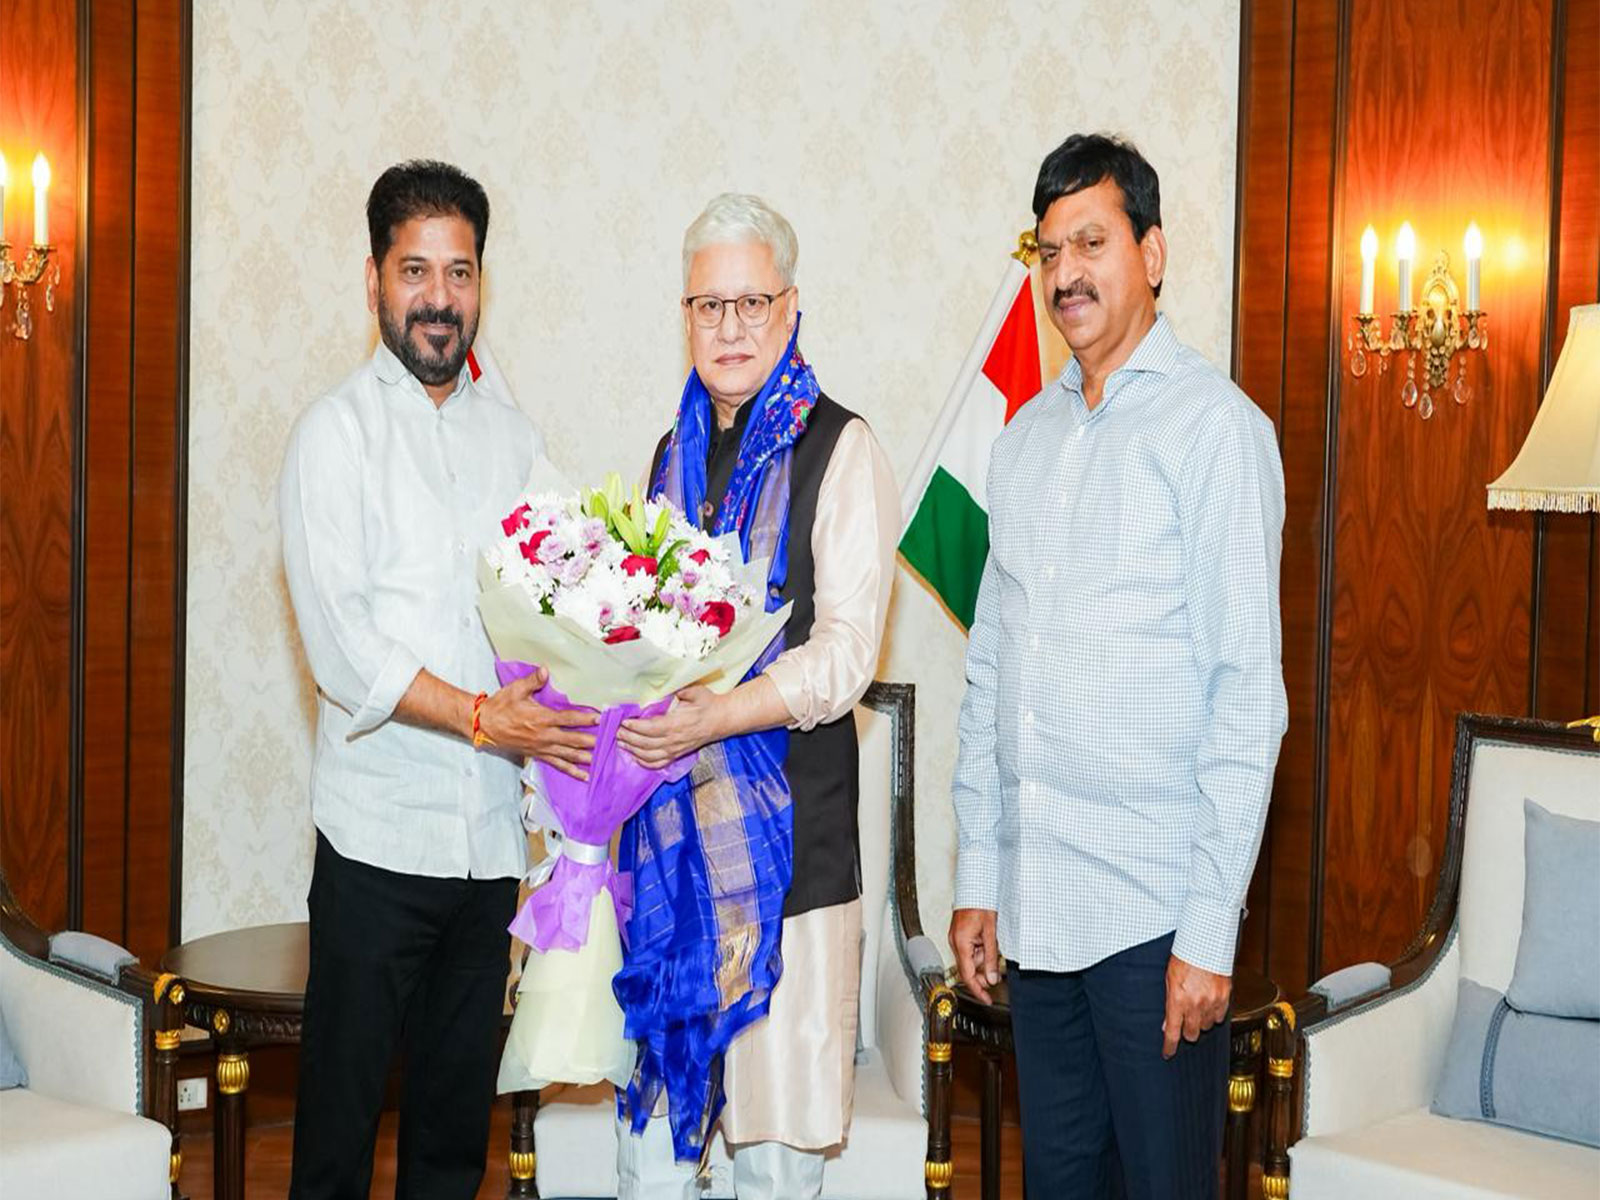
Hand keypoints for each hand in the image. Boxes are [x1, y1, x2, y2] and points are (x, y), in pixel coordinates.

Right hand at [477, 668, 597, 779]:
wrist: (484, 725)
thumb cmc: (500, 706)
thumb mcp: (516, 690)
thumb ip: (533, 681)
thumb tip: (545, 670)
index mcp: (541, 718)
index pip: (568, 719)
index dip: (585, 718)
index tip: (600, 718)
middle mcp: (544, 735)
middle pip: (572, 739)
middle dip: (591, 740)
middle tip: (608, 742)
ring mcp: (541, 747)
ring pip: (567, 754)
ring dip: (584, 757)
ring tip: (600, 760)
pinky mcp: (537, 755)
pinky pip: (557, 764)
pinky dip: (571, 770)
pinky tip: (583, 775)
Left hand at [616, 685, 724, 768]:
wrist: (721, 719)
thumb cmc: (708, 703)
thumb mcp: (695, 691)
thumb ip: (679, 689)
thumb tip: (664, 687)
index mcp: (677, 724)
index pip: (651, 728)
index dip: (635, 727)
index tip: (624, 721)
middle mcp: (675, 739)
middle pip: (646, 743)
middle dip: (628, 738)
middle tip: (616, 732)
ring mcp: (676, 749)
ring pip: (649, 755)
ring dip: (633, 750)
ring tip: (621, 743)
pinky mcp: (677, 754)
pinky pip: (659, 763)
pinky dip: (644, 762)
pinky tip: (635, 756)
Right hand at [948, 908, 1000, 1003]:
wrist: (975, 889)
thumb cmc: (981, 906)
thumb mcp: (991, 933)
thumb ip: (990, 957)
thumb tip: (991, 978)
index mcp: (961, 944)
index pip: (967, 975)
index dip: (977, 990)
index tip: (986, 999)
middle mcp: (955, 943)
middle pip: (968, 969)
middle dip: (982, 974)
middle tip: (996, 973)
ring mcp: (956, 939)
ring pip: (970, 960)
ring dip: (982, 960)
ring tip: (993, 947)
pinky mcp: (959, 936)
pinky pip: (969, 951)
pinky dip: (979, 952)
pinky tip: (986, 943)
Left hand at [1162, 954, 1230, 1058]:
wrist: (1205, 945)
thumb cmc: (1185, 957)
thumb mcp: (1169, 979)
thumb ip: (1169, 1003)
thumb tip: (1167, 1024)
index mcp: (1177, 1000)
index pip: (1173, 1033)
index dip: (1170, 1047)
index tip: (1168, 1054)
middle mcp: (1195, 1005)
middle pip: (1192, 1034)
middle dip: (1187, 1031)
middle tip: (1185, 1022)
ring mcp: (1211, 1003)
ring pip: (1206, 1026)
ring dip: (1201, 1022)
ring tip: (1197, 1008)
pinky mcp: (1224, 998)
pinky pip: (1220, 1017)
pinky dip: (1214, 1014)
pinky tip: (1209, 1004)